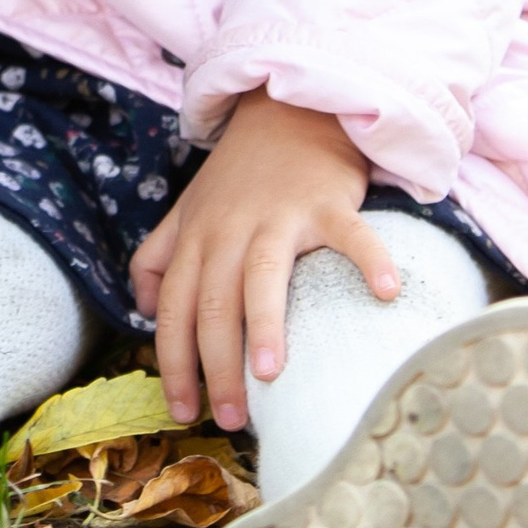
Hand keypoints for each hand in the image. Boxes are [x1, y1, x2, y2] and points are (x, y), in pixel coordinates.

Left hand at [129, 93, 402, 433]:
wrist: (286, 110)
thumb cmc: (239, 175)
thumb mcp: (187, 210)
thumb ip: (158, 257)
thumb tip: (140, 310)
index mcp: (194, 239)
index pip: (172, 308)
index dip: (173, 362)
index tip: (182, 409)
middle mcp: (228, 230)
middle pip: (214, 305)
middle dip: (216, 367)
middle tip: (229, 418)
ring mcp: (277, 215)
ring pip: (262, 276)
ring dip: (265, 326)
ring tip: (271, 376)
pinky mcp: (325, 201)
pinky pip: (349, 234)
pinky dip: (370, 259)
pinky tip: (388, 292)